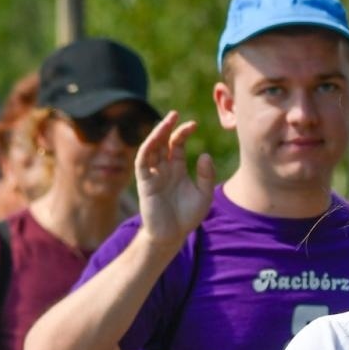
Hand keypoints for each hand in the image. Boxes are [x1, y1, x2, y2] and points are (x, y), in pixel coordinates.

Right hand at [134, 112, 215, 246]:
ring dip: (157, 134)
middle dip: (168, 127)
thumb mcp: (204, 194)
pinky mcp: (144, 183)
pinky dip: (147, 149)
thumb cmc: (187, 216)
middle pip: (163, 142)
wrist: (172, 235)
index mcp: (177, 169)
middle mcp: (163, 168)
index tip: (194, 124)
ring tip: (166, 121)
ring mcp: (153, 175)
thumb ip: (206, 175)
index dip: (183, 132)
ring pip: (151, 148)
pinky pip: (142, 162)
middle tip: (175, 114)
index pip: (177, 144)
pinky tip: (154, 140)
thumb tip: (204, 154)